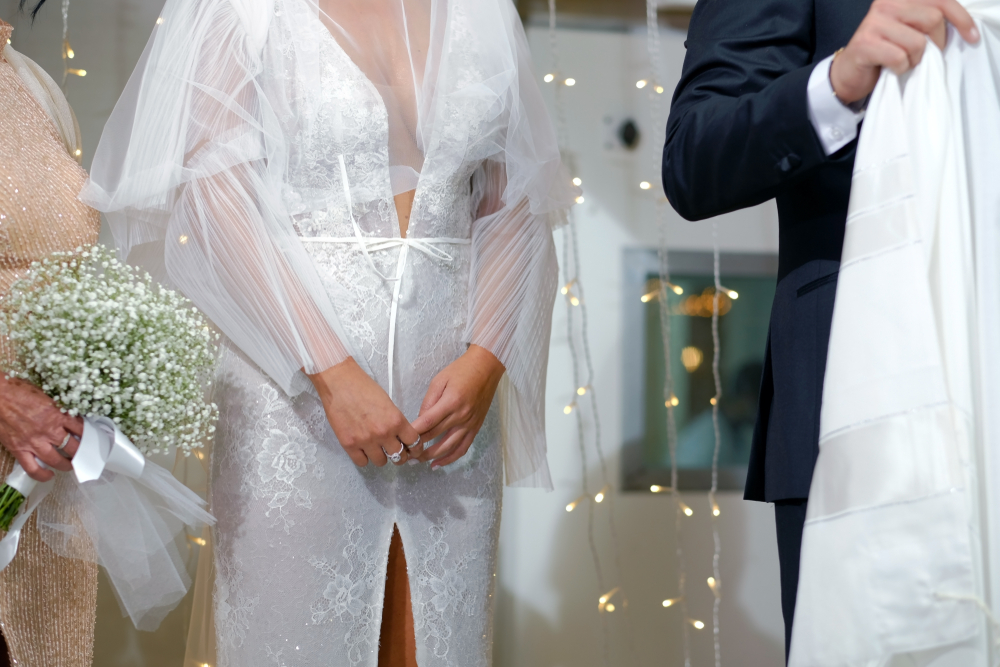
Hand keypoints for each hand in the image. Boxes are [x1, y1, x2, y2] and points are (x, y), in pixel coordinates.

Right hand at [0, 375, 81, 481]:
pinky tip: (49, 476)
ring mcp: (34, 442)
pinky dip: (42, 475)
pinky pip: (32, 469)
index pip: (80, 428)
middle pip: (73, 447)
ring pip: (56, 460)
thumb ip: (58, 407)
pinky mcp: (18, 449)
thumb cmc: (18, 390)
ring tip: (70, 465)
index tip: (91, 439)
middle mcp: (49, 430)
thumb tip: (69, 413)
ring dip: (66, 465)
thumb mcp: (46, 394)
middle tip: (84, 455)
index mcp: (57, 415)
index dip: (88, 435)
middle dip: (81, 453)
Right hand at [308, 357, 419, 466]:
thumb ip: (395, 421)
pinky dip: (364, 458)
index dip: (414, 447)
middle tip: (394, 451)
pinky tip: (362, 449)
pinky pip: (362, 462)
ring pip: (381, 462)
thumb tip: (400, 437)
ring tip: (376, 448)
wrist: (339, 383)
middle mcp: (383, 433)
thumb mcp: (388, 402)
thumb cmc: (363, 387)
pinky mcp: (349, 444)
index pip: (413, 442)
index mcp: (396, 420)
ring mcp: (366, 440)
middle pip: (399, 457)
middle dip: (399, 455)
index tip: (412, 449)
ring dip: (380, 456)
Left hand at [411, 345, 504, 468]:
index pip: (427, 422)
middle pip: (435, 436)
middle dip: (418, 446)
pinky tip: (438, 464)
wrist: (486, 368)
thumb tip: (420, 421)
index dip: (413, 433)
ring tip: (417, 461)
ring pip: (448, 447)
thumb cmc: (461, 370)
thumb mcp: (439, 380)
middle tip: (404, 453)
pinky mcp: (476, 428)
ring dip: (431, 456)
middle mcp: (461, 416)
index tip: (401, 439)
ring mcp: (470, 424)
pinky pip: (463, 448)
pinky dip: (450, 458)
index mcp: (451, 402)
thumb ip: (428, 401)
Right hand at [831, 0, 978, 103]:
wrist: (850, 73)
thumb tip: (960, 27)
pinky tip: (892, 68)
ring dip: (916, 59)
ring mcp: (873, 23)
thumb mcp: (909, 28)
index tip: (971, 37)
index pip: (941, 0)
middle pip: (933, 19)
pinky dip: (901, 69)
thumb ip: (929, 19)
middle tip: (925, 56)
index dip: (961, 19)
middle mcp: (886, 3)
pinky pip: (899, 58)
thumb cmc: (885, 51)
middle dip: (935, 43)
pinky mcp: (865, 44)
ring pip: (917, 42)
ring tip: (905, 62)